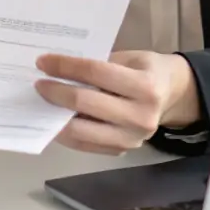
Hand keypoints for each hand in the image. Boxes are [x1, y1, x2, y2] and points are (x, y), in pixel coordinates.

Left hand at [35, 50, 201, 154]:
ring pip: (81, 130)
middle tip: (38, 83)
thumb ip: (100, 65)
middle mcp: (141, 116)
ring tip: (42, 102)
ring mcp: (132, 139)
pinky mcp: (122, 152)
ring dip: (56, 116)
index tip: (43, 62)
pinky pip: (85, 144)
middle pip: (85, 103)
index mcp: (145, 86)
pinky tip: (54, 119)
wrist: (171, 95)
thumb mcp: (130, 58)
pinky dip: (66, 132)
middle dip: (56, 91)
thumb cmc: (146, 69)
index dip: (66, 66)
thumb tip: (58, 70)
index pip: (96, 73)